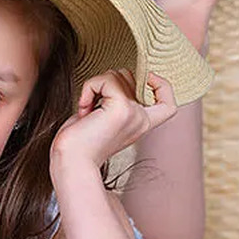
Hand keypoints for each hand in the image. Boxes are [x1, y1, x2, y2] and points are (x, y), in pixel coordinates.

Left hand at [50, 70, 176, 170]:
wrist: (71, 164)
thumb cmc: (78, 145)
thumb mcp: (104, 118)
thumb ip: (114, 101)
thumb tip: (115, 78)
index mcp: (139, 124)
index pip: (167, 104)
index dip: (162, 86)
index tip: (144, 82)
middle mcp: (140, 119)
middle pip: (131, 77)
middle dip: (107, 82)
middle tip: (93, 105)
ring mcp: (133, 114)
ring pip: (118, 75)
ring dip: (96, 86)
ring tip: (87, 109)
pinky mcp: (121, 109)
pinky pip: (106, 79)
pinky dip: (90, 87)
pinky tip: (84, 108)